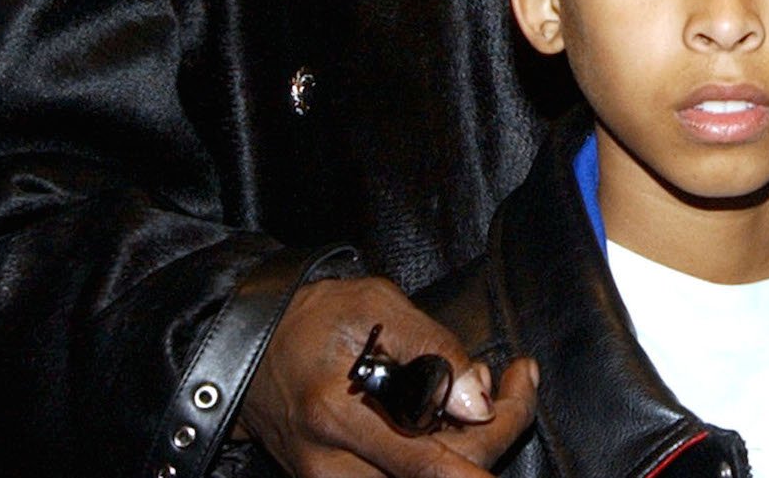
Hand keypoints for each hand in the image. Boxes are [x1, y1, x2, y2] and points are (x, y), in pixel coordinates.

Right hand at [240, 276, 537, 477]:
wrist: (247, 351)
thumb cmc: (311, 320)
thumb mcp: (375, 307)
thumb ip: (433, 349)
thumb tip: (479, 403)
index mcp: (339, 417)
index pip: (433, 465)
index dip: (496, 432)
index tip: (522, 382)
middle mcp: (333, 467)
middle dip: (494, 434)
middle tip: (512, 382)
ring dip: (466, 449)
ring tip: (473, 399)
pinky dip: (438, 454)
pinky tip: (445, 418)